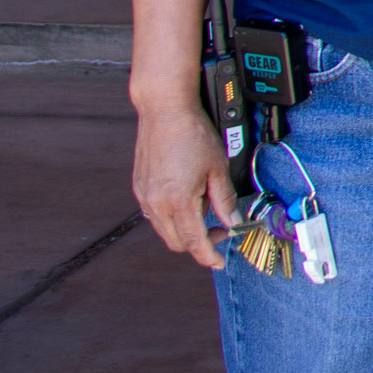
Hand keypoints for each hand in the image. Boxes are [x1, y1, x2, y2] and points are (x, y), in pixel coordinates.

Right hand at [133, 104, 234, 269]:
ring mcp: (144, 196)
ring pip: (163, 229)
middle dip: (199, 243)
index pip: (193, 242)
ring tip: (206, 211)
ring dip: (184, 230)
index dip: (208, 256)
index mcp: (178, 201)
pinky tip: (188, 201)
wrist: (164, 112)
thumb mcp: (218, 168)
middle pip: (176, 242)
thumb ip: (225, 200)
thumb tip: (233, 222)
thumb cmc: (192, 135)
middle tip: (220, 231)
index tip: (219, 261)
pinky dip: (171, 217)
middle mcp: (156, 203)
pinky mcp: (139, 187)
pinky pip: (154, 214)